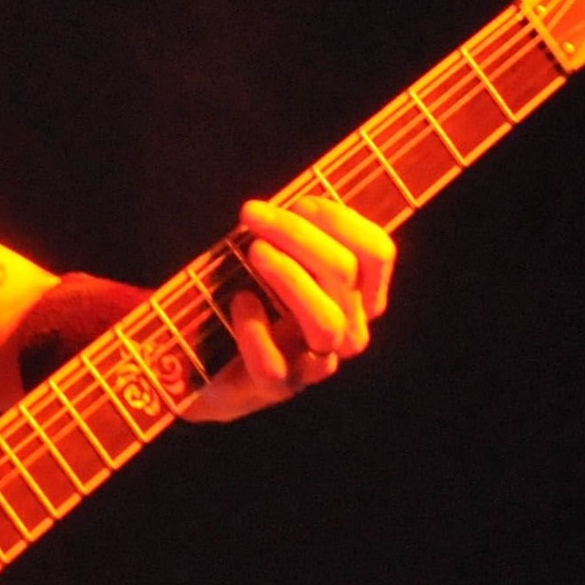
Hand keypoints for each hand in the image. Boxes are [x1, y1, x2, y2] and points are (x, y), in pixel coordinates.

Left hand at [184, 195, 395, 422]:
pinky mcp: (275, 386)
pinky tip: (239, 302)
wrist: (207, 363)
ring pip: (326, 321)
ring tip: (253, 251)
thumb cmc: (248, 293)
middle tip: (252, 213)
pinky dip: (255, 330)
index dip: (341, 220)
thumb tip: (297, 198)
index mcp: (357, 294)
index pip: (377, 252)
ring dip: (289, 277)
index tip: (299, 201)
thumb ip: (293, 231)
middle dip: (297, 234)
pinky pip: (275, 365)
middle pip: (344, 274)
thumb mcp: (275, 255)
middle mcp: (347, 330)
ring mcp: (314, 363)